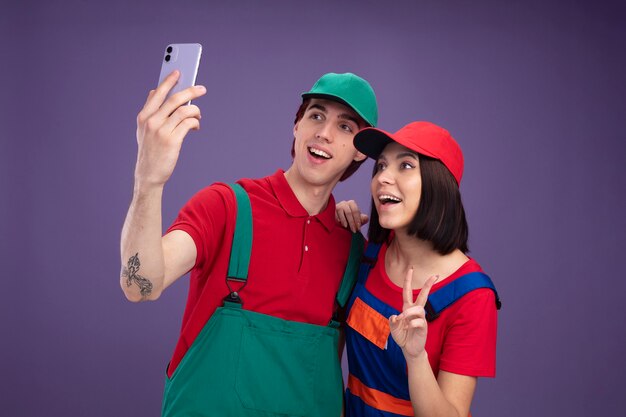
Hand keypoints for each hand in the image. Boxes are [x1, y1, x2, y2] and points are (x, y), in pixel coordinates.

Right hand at [134, 70, 206, 187]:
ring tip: (198, 115)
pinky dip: (195, 123)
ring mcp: (161, 131)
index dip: (168, 81)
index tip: (178, 71)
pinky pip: (188, 124)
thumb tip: (153, 91)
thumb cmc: (150, 151)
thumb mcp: (143, 129)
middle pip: (174, 99)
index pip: (157, 93)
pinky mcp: (172, 140)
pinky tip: (196, 126)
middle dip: (190, 91)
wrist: (149, 174)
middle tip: (202, 89)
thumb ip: (149, 110)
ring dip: (195, 111)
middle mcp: (151, 121)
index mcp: (144, 116)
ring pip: (184, 111)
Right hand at [335, 200, 368, 232]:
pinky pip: (334, 214)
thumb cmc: (349, 220)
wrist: (338, 223)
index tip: (358, 228)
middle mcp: (344, 203)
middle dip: (352, 222)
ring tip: (346, 227)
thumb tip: (365, 218)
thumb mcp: (356, 221)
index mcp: (352, 203)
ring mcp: (337, 206)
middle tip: (354, 230)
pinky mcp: (331, 210)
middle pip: (349, 212)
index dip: (357, 220)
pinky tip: (339, 224)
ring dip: (344, 221)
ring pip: (341, 212)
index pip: (355, 211)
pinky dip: (337, 219)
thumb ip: (362, 219)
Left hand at [389, 269, 436, 359]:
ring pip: (419, 309)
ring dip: (409, 312)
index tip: (411, 269)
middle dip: (428, 285)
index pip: (408, 291)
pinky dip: (411, 323)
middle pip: (423, 295)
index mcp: (406, 308)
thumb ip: (392, 322)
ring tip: (402, 318)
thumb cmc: (402, 336)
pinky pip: (419, 321)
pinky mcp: (423, 327)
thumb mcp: (393, 329)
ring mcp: (420, 319)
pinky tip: (407, 327)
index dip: (408, 280)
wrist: (409, 349)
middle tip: (435, 275)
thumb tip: (395, 316)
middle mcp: (415, 311)